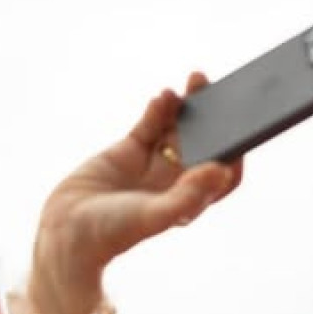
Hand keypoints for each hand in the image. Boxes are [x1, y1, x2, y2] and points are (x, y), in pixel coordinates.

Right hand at [27, 75, 242, 313]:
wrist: (68, 231)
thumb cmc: (114, 232)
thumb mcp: (154, 215)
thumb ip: (187, 195)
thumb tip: (221, 169)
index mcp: (191, 200)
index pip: (224, 174)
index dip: (236, 153)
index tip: (244, 130)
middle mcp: (176, 181)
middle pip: (205, 144)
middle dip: (215, 118)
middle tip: (223, 91)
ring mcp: (153, 164)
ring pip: (178, 128)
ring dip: (188, 107)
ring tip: (197, 80)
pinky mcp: (129, 150)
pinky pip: (150, 125)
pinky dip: (159, 110)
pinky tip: (165, 96)